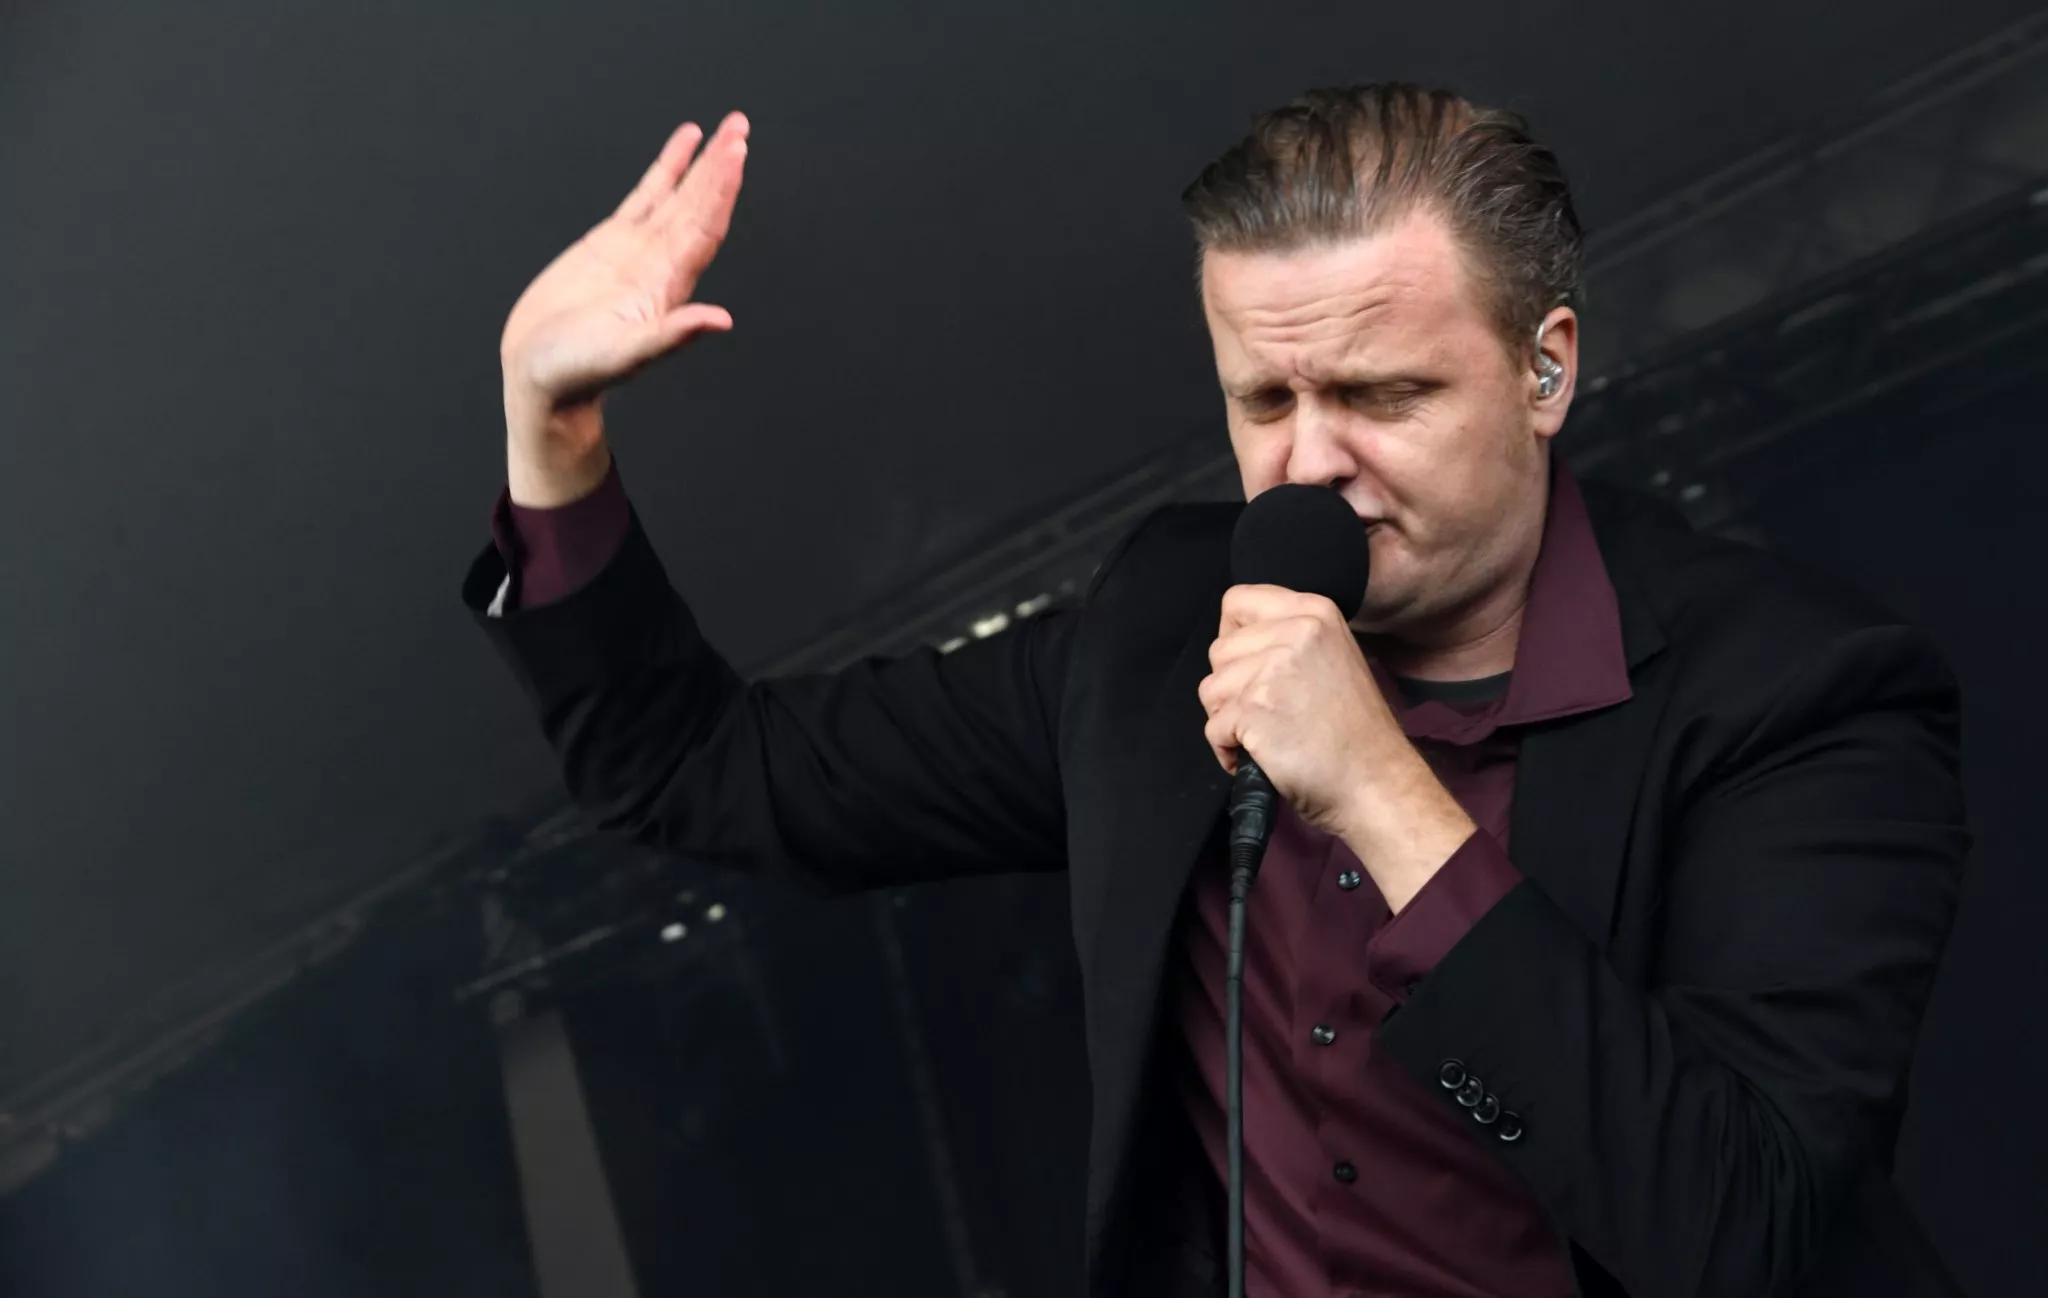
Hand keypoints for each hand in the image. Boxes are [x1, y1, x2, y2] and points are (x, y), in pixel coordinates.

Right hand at [499, 113, 750, 505]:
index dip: (721, 190)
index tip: (735, 153)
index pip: (704, 227)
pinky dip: (665, 170)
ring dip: (700, 164)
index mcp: (668, 286)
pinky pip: (645, 196)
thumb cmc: (578, 373)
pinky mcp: (610, 243)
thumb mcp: (627, 354)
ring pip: (677, 196)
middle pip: (698, 205)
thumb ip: (673, 335)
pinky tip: (681, 147)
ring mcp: (637, 250)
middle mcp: (660, 263)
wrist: (541, 376)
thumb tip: (721, 320)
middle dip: (719, 166)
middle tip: (738, 125)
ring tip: (721, 130)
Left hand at [1198, 585, 1472, 908]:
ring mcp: (1273, 669)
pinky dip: (1228, 750)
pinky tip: (1263, 756)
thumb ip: (1288, 637)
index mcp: (1314, 612)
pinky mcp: (1255, 709)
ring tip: (1268, 735)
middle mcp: (1295, 631)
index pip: (1237, 600)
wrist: (1375, 782)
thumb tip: (1237, 638)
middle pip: (1218, 649)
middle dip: (1231, 687)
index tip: (1253, 666)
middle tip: (1269, 712)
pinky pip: (1214, 728)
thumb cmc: (1354, 731)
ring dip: (1228, 719)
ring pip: (1210, 689)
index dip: (1234, 637)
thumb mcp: (1333, 655)